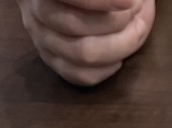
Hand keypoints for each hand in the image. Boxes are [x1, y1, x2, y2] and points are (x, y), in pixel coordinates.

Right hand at [17, 0, 155, 85]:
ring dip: (120, 45)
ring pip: (82, 54)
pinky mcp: (52, 60)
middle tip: (136, 13)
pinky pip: (81, 76)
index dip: (100, 2)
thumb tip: (130, 3)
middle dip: (117, 21)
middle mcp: (35, 10)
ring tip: (136, 31)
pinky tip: (118, 56)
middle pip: (75, 25)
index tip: (129, 2)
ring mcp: (41, 39)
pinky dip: (107, 69)